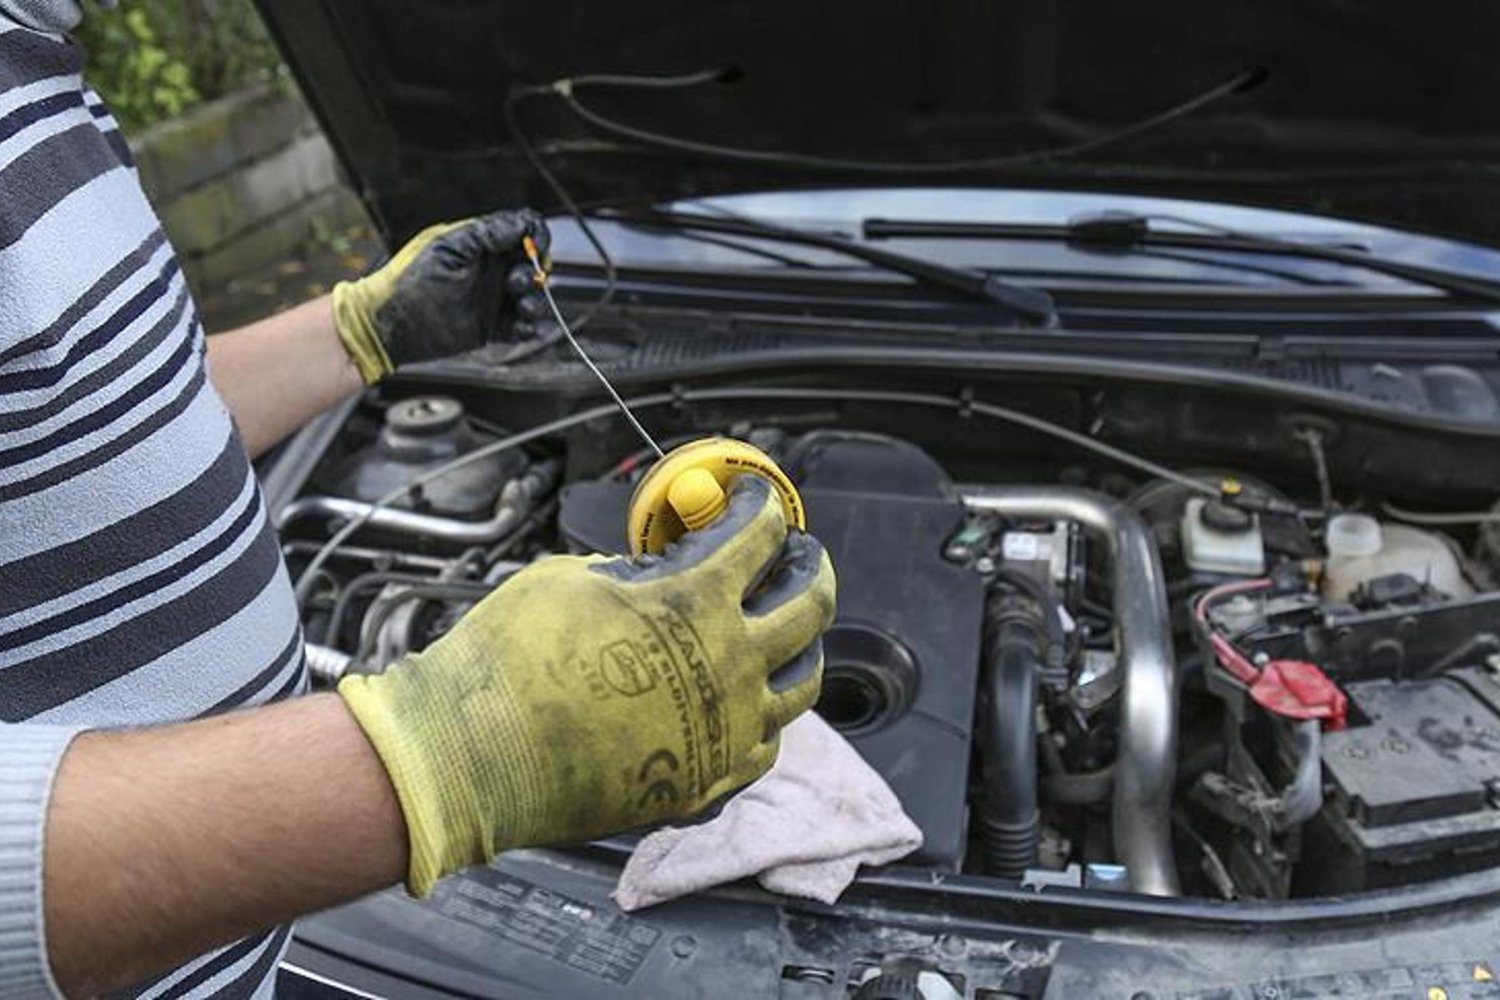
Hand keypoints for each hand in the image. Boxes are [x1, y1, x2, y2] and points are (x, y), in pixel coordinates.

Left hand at [331, 209, 548, 383]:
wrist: (387, 326)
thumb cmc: (404, 284)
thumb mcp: (444, 250)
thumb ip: (482, 236)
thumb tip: (517, 225)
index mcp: (478, 244)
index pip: (520, 230)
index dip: (535, 238)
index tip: (536, 250)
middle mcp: (488, 269)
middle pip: (531, 264)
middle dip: (533, 272)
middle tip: (514, 283)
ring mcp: (490, 298)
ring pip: (530, 296)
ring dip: (534, 301)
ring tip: (520, 308)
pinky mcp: (490, 326)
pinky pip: (520, 326)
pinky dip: (527, 327)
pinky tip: (522, 327)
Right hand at [337, 476, 837, 895]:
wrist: (473, 756)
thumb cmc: (510, 661)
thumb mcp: (573, 578)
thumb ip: (636, 573)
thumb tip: (658, 573)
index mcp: (697, 601)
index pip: (761, 535)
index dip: (762, 506)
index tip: (757, 500)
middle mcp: (730, 665)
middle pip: (810, 605)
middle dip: (810, 567)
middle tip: (799, 556)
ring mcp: (728, 731)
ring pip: (803, 683)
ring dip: (801, 645)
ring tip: (787, 632)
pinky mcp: (707, 783)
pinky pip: (765, 744)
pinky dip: (765, 714)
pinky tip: (749, 701)